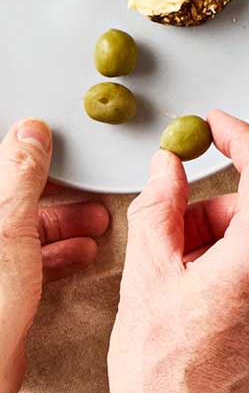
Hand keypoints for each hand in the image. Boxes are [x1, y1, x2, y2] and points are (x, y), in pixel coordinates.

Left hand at [0, 119, 108, 392]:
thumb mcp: (9, 228)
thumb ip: (21, 177)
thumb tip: (30, 133)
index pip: (1, 170)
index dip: (27, 154)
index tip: (58, 148)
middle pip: (13, 197)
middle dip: (55, 191)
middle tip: (87, 186)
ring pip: (25, 229)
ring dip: (63, 222)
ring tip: (96, 221)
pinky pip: (32, 259)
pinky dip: (60, 252)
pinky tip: (84, 252)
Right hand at [108, 110, 248, 392]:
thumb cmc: (167, 381)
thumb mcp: (149, 280)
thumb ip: (160, 210)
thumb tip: (169, 169)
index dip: (240, 136)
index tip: (219, 125)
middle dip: (218, 207)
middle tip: (176, 231)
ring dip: (230, 237)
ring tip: (186, 275)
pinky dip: (247, 262)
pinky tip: (209, 293)